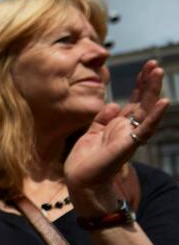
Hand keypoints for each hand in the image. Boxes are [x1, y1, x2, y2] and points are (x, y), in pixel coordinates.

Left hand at [66, 60, 168, 200]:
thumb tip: (114, 104)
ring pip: (146, 110)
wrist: (81, 180)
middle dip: (148, 82)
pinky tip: (163, 102)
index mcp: (119, 125)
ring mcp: (131, 135)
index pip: (134, 100)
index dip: (139, 84)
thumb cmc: (86, 160)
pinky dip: (155, 116)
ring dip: (152, 91)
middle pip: (142, 101)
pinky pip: (145, 128)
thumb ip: (102, 119)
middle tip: (154, 64)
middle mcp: (128, 128)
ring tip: (157, 73)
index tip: (146, 67)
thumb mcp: (91, 133)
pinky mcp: (129, 144)